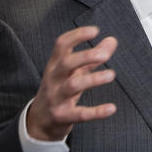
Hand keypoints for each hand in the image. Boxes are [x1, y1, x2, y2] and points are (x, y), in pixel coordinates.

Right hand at [26, 26, 117, 140]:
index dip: (77, 35)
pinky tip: (111, 108)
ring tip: (111, 75)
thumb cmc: (59, 91)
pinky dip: (96, 112)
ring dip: (93, 79)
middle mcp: (53, 79)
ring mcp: (56, 98)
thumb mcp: (73, 72)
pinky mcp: (62, 116)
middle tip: (105, 54)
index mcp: (55, 65)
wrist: (40, 121)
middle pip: (66, 63)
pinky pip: (80, 114)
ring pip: (72, 85)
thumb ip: (92, 58)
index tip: (94, 30)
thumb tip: (111, 40)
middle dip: (85, 56)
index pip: (61, 44)